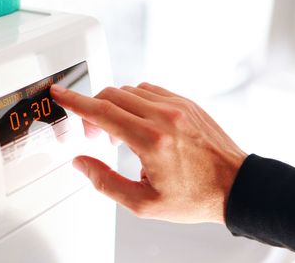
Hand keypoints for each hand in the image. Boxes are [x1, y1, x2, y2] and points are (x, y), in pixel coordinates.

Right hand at [50, 82, 246, 223]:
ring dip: (115, 106)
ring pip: (130, 91)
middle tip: (95, 134)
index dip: (75, 102)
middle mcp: (164, 116)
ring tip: (121, 134)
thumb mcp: (144, 203)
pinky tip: (139, 123)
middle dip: (93, 110)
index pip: (102, 111)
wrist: (235, 186)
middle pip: (112, 96)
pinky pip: (150, 91)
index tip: (59, 93)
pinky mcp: (186, 102)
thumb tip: (82, 162)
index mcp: (151, 141)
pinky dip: (135, 102)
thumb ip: (105, 182)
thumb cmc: (195, 197)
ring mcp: (177, 106)